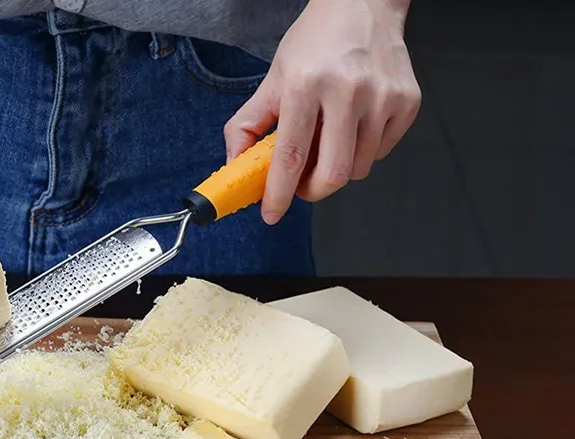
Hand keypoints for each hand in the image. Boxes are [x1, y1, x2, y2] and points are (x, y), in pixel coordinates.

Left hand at [224, 0, 420, 224]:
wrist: (362, 4)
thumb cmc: (316, 42)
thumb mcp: (274, 77)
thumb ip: (250, 123)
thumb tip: (236, 163)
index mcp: (307, 84)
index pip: (291, 155)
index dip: (280, 192)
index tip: (271, 213)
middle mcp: (349, 90)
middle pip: (333, 174)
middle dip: (312, 191)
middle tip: (301, 183)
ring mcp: (383, 97)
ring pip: (359, 168)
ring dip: (338, 168)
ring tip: (328, 142)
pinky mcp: (408, 101)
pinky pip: (382, 152)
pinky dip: (363, 151)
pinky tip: (353, 126)